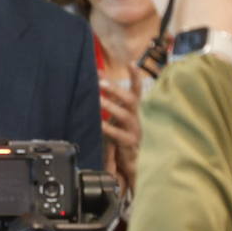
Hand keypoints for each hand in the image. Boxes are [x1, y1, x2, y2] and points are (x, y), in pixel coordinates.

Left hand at [99, 71, 141, 192]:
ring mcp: (134, 132)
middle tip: (100, 82)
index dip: (135, 77)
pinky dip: (108, 128)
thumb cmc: (118, 142)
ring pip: (126, 115)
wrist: (128, 167)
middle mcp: (135, 120)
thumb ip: (107, 106)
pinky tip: (99, 124)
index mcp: (131, 112)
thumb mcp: (112, 121)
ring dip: (111, 106)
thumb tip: (95, 87)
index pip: (136, 91)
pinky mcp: (130, 145)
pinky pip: (119, 135)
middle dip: (116, 89)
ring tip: (98, 99)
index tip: (131, 63)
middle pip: (131, 100)